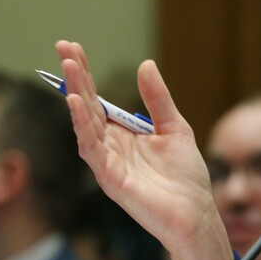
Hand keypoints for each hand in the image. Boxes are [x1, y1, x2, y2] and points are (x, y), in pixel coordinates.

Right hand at [56, 40, 232, 259]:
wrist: (197, 212)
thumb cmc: (186, 177)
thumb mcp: (175, 127)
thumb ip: (158, 99)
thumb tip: (146, 64)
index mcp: (124, 134)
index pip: (99, 99)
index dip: (86, 74)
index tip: (73, 47)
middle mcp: (111, 146)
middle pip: (88, 106)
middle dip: (75, 78)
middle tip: (63, 48)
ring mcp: (108, 162)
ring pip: (85, 124)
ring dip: (76, 96)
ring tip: (68, 69)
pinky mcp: (110, 178)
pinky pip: (92, 149)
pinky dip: (83, 126)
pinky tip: (77, 105)